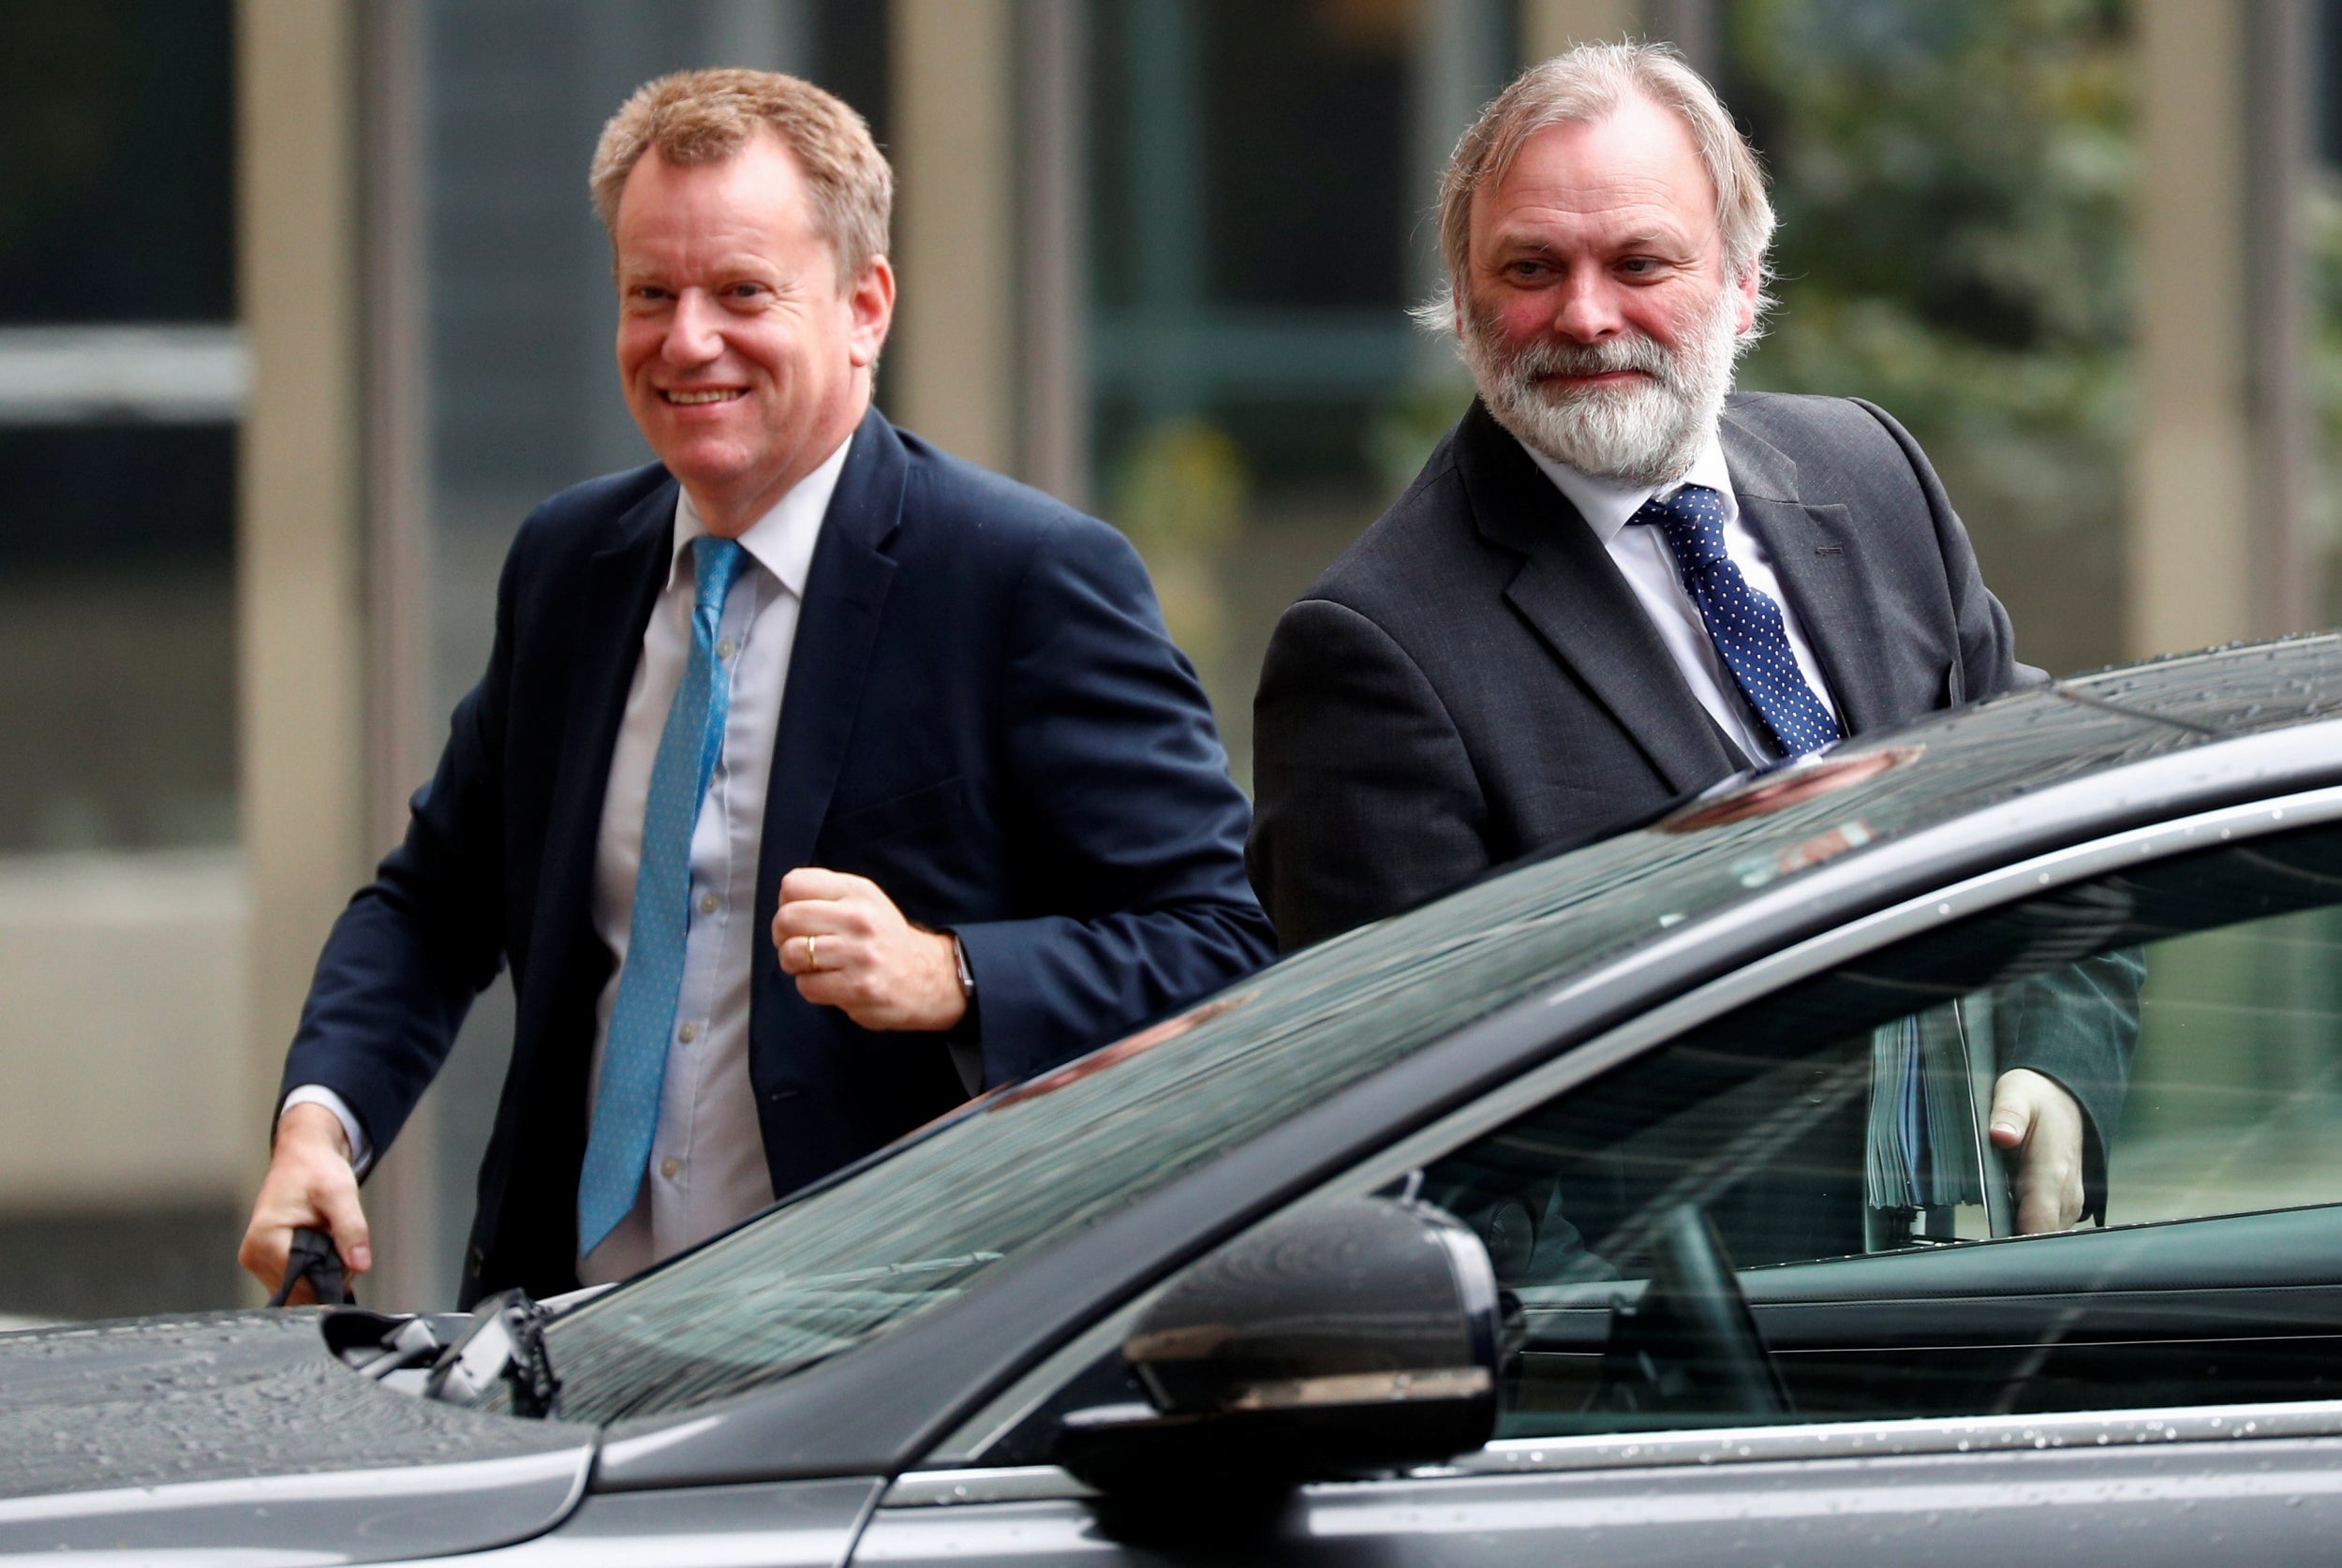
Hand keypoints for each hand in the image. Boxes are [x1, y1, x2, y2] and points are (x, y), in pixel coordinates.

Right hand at [239, 1102, 370, 1303]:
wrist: (303, 1155)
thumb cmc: (316, 1169)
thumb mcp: (340, 1194)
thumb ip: (351, 1229)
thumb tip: (360, 1265)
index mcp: (265, 1240)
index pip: (303, 1282)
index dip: (334, 1274)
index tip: (349, 1252)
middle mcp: (254, 1256)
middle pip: (300, 1290)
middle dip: (330, 1274)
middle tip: (343, 1242)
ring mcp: (258, 1261)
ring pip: (300, 1289)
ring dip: (324, 1272)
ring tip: (330, 1239)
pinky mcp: (267, 1261)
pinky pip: (296, 1280)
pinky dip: (316, 1269)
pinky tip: (323, 1246)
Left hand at [773, 867, 966, 1031]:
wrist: (927, 977)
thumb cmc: (882, 938)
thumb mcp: (863, 900)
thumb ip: (825, 893)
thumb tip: (783, 901)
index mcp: (857, 891)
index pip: (793, 884)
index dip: (786, 904)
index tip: (801, 919)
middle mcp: (859, 918)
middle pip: (786, 919)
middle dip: (782, 937)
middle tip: (798, 945)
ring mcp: (859, 954)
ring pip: (791, 954)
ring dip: (795, 965)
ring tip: (815, 966)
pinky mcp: (858, 987)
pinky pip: (806, 986)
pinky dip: (811, 987)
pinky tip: (831, 983)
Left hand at [1989, 1068, 2084, 1233]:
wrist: (2063, 1095)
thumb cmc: (2037, 1096)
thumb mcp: (2015, 1093)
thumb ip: (2007, 1114)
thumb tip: (2000, 1134)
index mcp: (2053, 1171)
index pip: (2039, 1225)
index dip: (2014, 1241)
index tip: (1988, 1245)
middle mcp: (2066, 1193)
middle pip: (2041, 1237)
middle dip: (2012, 1242)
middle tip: (1980, 1239)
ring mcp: (2068, 1200)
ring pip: (2044, 1234)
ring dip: (2019, 1235)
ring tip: (1989, 1228)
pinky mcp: (2064, 1202)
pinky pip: (2045, 1226)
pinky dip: (2025, 1226)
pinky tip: (2004, 1217)